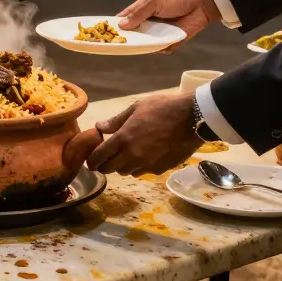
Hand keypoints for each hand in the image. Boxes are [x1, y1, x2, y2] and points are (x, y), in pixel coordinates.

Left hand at [85, 94, 201, 176]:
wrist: (191, 118)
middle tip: (104, 159)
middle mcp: (132, 155)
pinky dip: (137, 168)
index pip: (99, 156)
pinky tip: (141, 158)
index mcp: (123, 138)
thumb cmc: (162, 108)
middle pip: (110, 169)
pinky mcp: (159, 169)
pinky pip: (142, 172)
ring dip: (120, 167)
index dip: (92, 160)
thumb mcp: (136, 108)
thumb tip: (99, 127)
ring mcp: (147, 164)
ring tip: (123, 156)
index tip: (90, 161)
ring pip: (125, 172)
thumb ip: (115, 121)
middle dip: (104, 166)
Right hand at [118, 0, 220, 51]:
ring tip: (143, 44)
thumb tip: (121, 25)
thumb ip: (138, 13)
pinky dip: (161, 48)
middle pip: (133, 34)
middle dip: (128, 39)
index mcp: (141, 10)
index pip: (124, 19)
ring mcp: (158, 33)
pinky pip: (160, 49)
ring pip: (145, 44)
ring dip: (144, 45)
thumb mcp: (155, 1)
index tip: (104, 33)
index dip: (115, 25)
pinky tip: (163, 43)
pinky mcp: (170, 41)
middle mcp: (148, 23)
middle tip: (121, 44)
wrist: (201, 4)